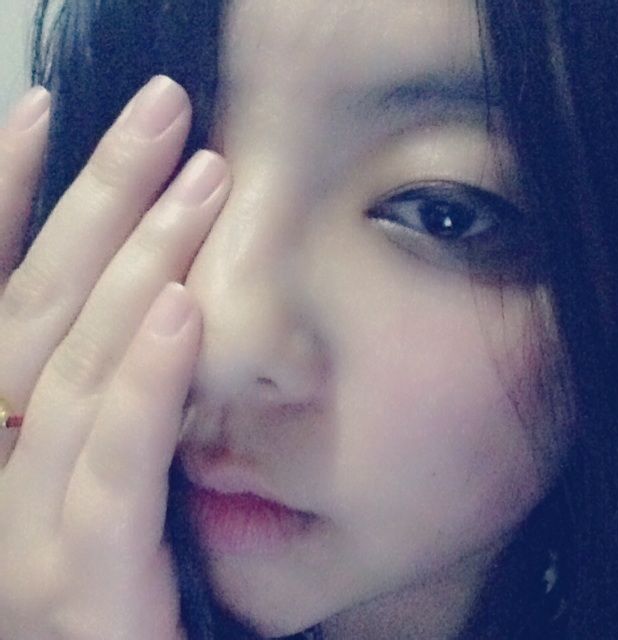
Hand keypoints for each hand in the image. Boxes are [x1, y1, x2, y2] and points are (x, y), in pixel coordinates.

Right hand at [0, 76, 228, 639]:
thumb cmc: (123, 576)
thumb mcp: (98, 464)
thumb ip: (106, 390)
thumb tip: (152, 291)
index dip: (7, 199)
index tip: (46, 113)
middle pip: (42, 307)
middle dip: (98, 200)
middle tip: (164, 114)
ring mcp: (14, 530)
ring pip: (79, 367)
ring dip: (140, 262)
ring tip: (199, 180)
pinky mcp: (78, 581)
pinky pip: (113, 466)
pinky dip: (146, 384)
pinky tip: (186, 309)